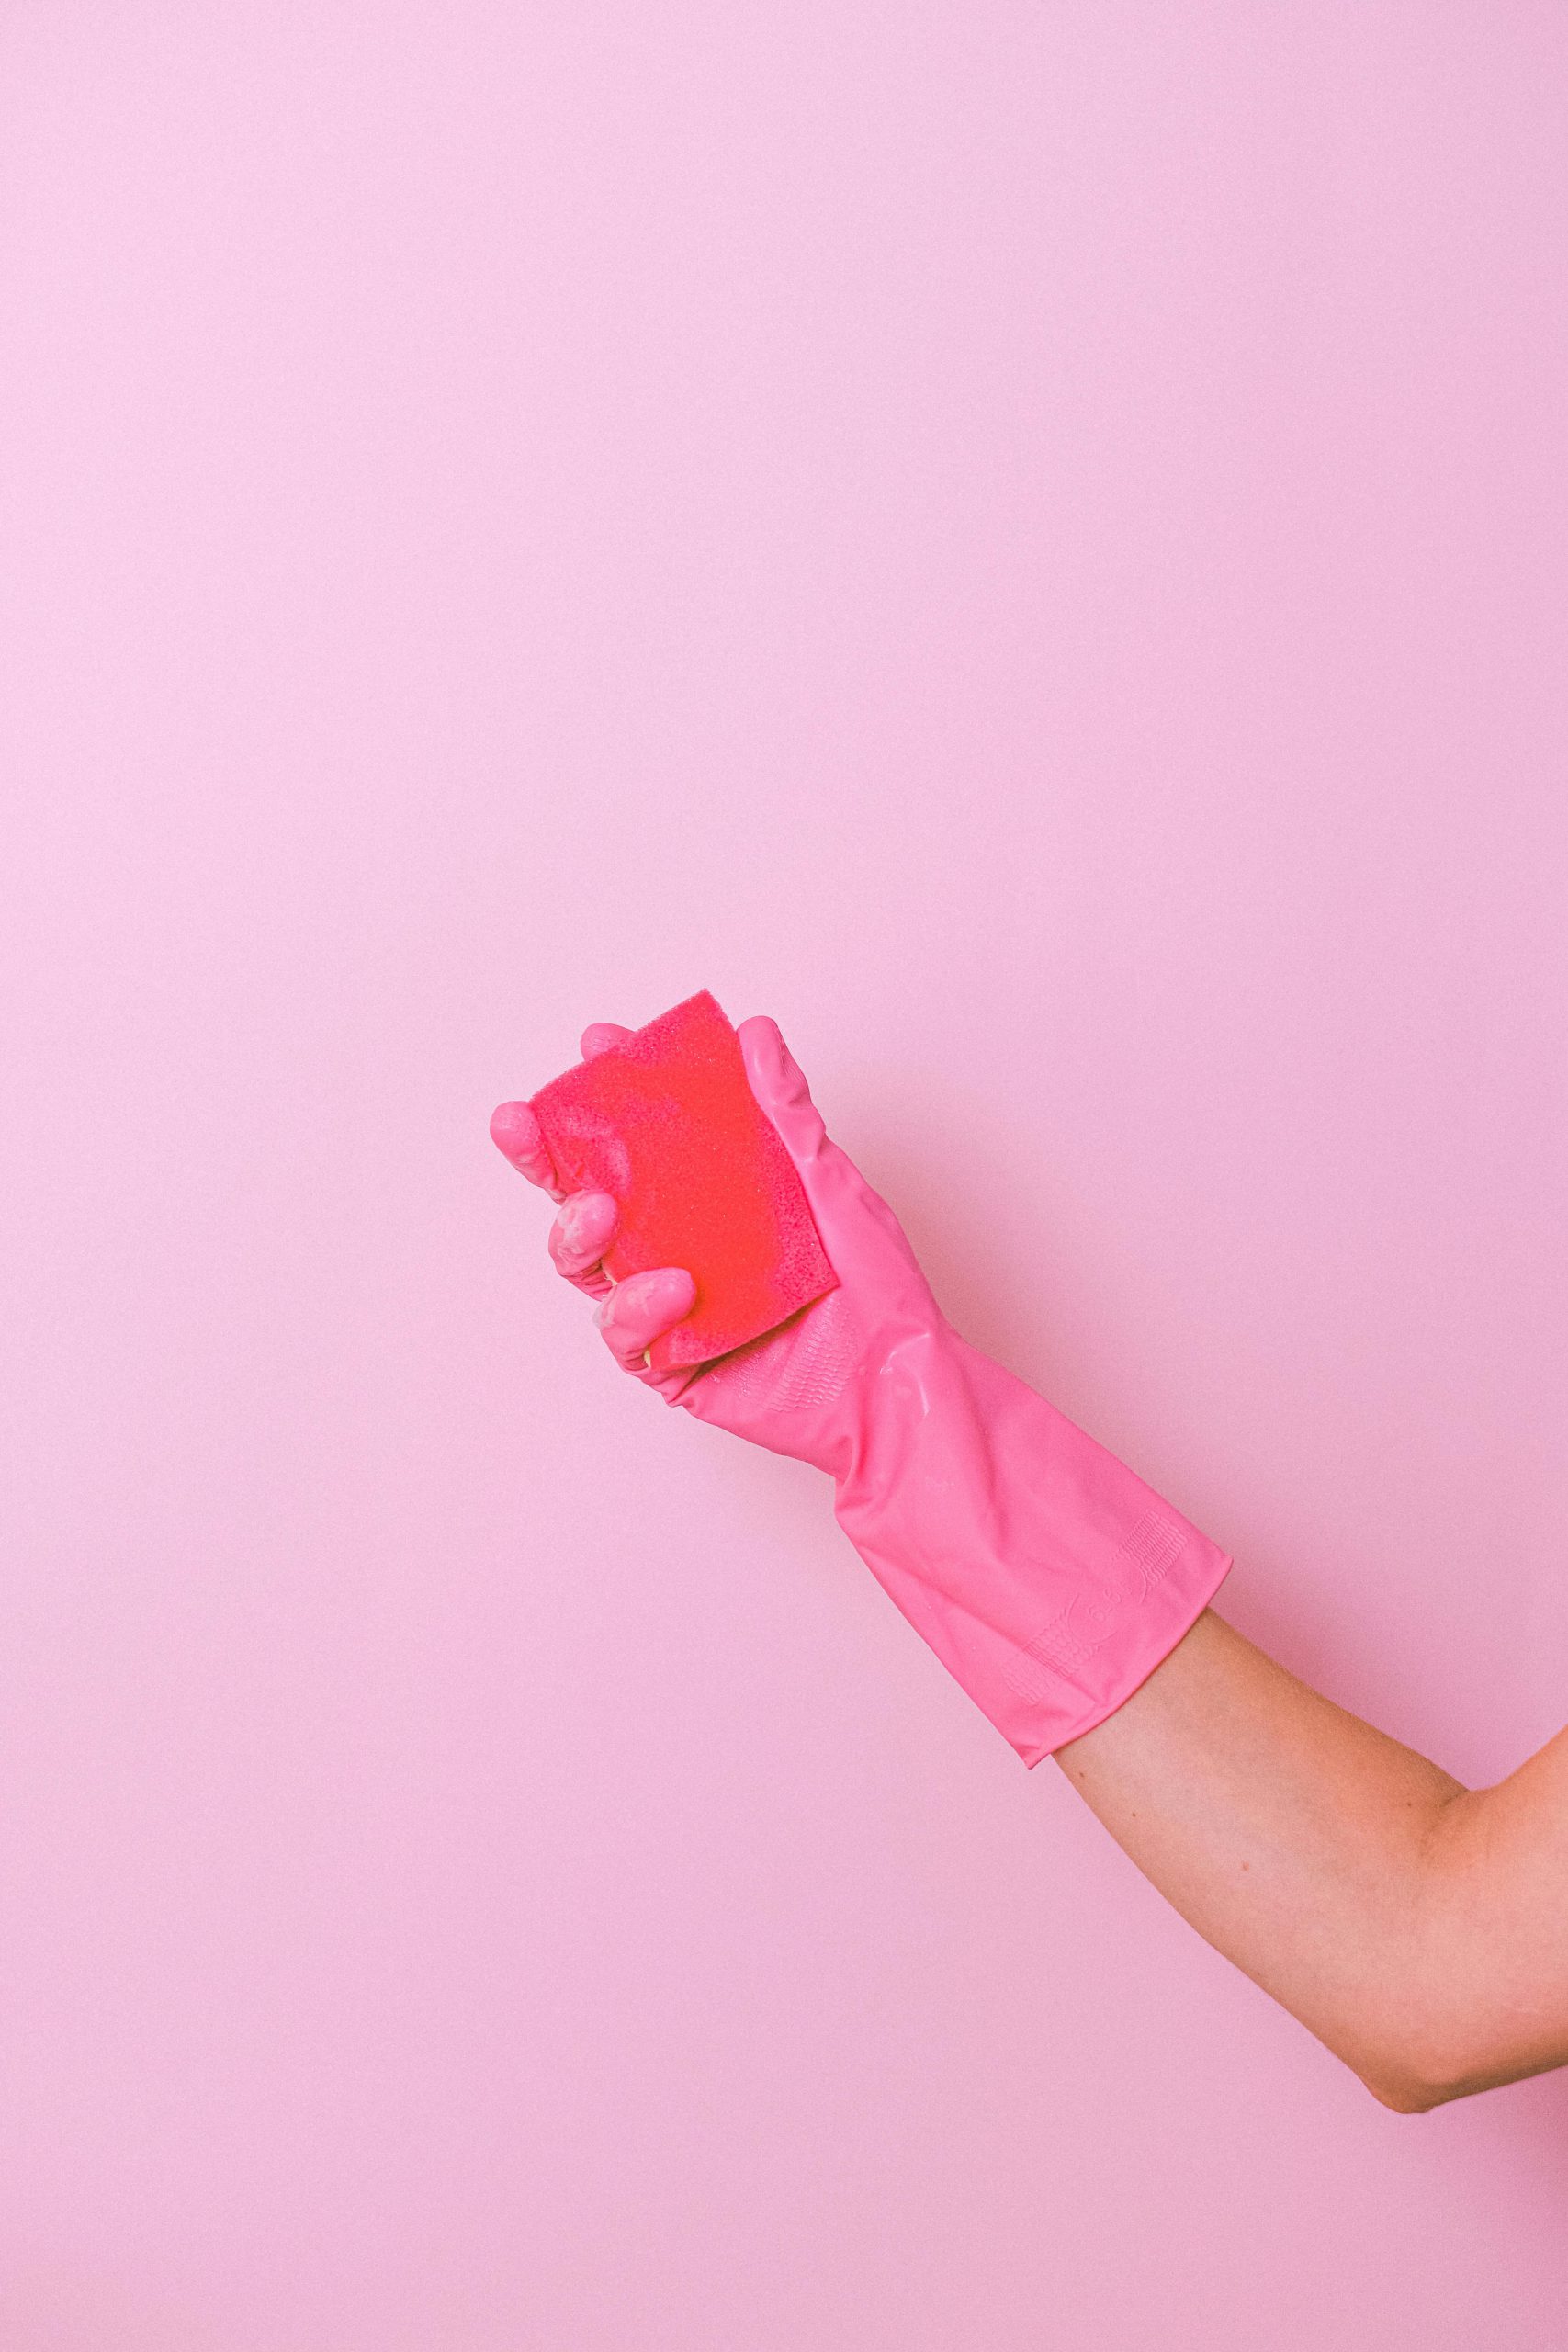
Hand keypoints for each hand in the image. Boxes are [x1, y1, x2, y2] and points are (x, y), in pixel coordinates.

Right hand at [489, 1014, 937, 1475]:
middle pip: (590, 1196)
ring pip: (591, 1265)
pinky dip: (637, 1308)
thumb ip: (787, 1117)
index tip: (596, 1045)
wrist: (901, 1386)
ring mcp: (672, 1307)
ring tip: (598, 1210)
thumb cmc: (880, 1290)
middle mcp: (682, 1247)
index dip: (611, 1093)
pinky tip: (671, 1288)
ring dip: (578, 1232)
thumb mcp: (833, 1187)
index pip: (645, 1139)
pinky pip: (628, 1336)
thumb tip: (756, 1036)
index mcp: (713, 1198)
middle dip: (546, 1157)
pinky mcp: (673, 1365)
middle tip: (520, 1124)